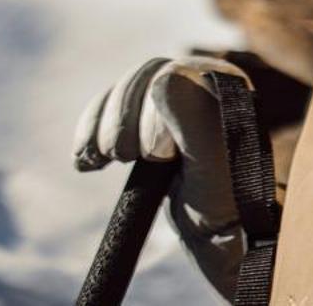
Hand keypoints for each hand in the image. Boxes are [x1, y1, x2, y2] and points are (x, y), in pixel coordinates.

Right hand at [73, 56, 254, 300]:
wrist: (221, 238)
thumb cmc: (227, 208)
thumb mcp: (215, 169)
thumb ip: (197, 120)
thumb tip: (166, 76)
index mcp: (227, 85)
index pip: (174, 73)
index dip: (152, 112)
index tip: (157, 156)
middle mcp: (202, 84)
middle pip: (145, 76)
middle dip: (123, 118)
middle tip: (124, 158)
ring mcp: (171, 103)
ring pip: (124, 90)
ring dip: (103, 127)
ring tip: (104, 161)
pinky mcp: (144, 123)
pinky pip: (107, 110)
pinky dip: (89, 133)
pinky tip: (86, 162)